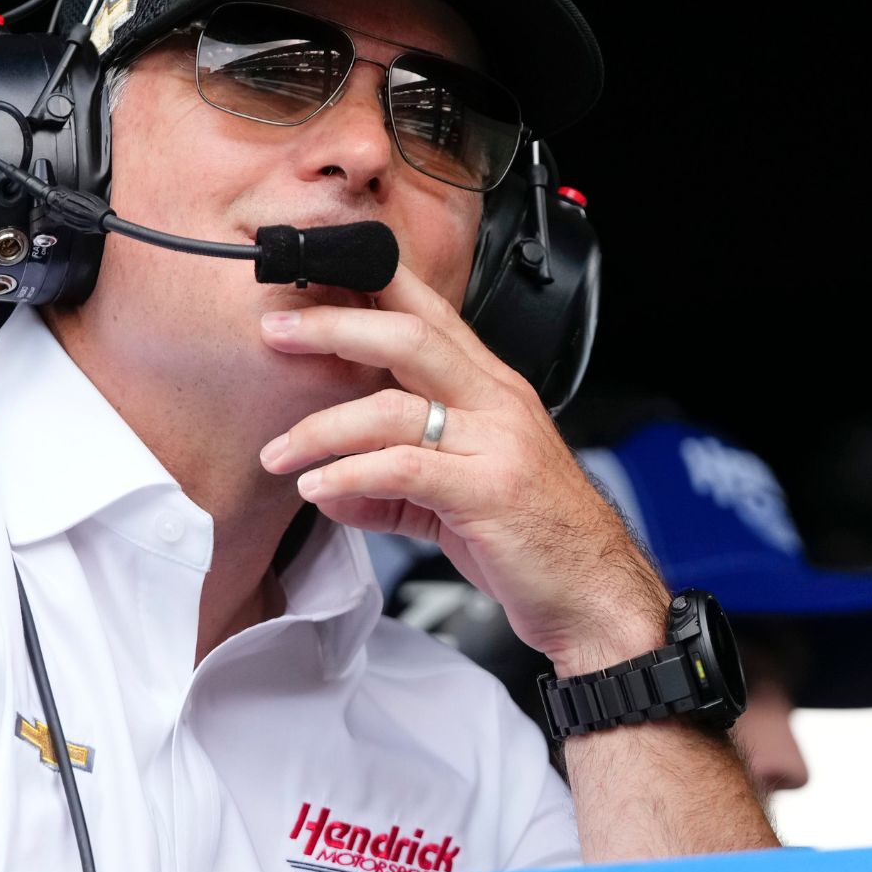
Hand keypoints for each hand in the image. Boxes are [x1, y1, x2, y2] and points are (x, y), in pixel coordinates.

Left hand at [257, 264, 668, 670]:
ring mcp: (497, 444)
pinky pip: (404, 469)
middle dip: (335, 326)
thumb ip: (391, 487)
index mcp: (490, 389)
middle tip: (277, 333)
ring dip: (321, 427)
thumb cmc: (532, 538)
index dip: (372, 285)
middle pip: (410, 335)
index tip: (312, 278)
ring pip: (394, 407)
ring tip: (278, 452)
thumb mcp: (453, 499)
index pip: (430, 313)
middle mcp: (497, 402)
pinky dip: (350, 476)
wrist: (594, 593)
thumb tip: (328, 487)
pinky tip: (318, 489)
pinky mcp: (489, 492)